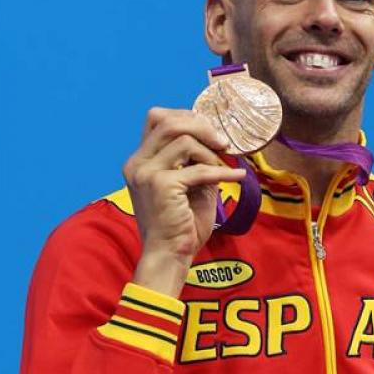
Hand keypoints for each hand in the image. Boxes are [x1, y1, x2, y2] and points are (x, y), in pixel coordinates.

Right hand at [123, 107, 245, 296]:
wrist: (170, 255)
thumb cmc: (180, 225)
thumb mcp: (188, 185)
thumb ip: (194, 160)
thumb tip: (217, 138)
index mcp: (139, 161)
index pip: (156, 118)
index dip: (186, 117)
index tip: (209, 132)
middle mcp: (137, 163)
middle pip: (169, 121)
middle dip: (201, 127)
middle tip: (223, 143)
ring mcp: (146, 173)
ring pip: (184, 140)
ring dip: (209, 153)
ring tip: (222, 168)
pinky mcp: (161, 185)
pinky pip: (198, 168)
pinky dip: (221, 172)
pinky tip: (236, 176)